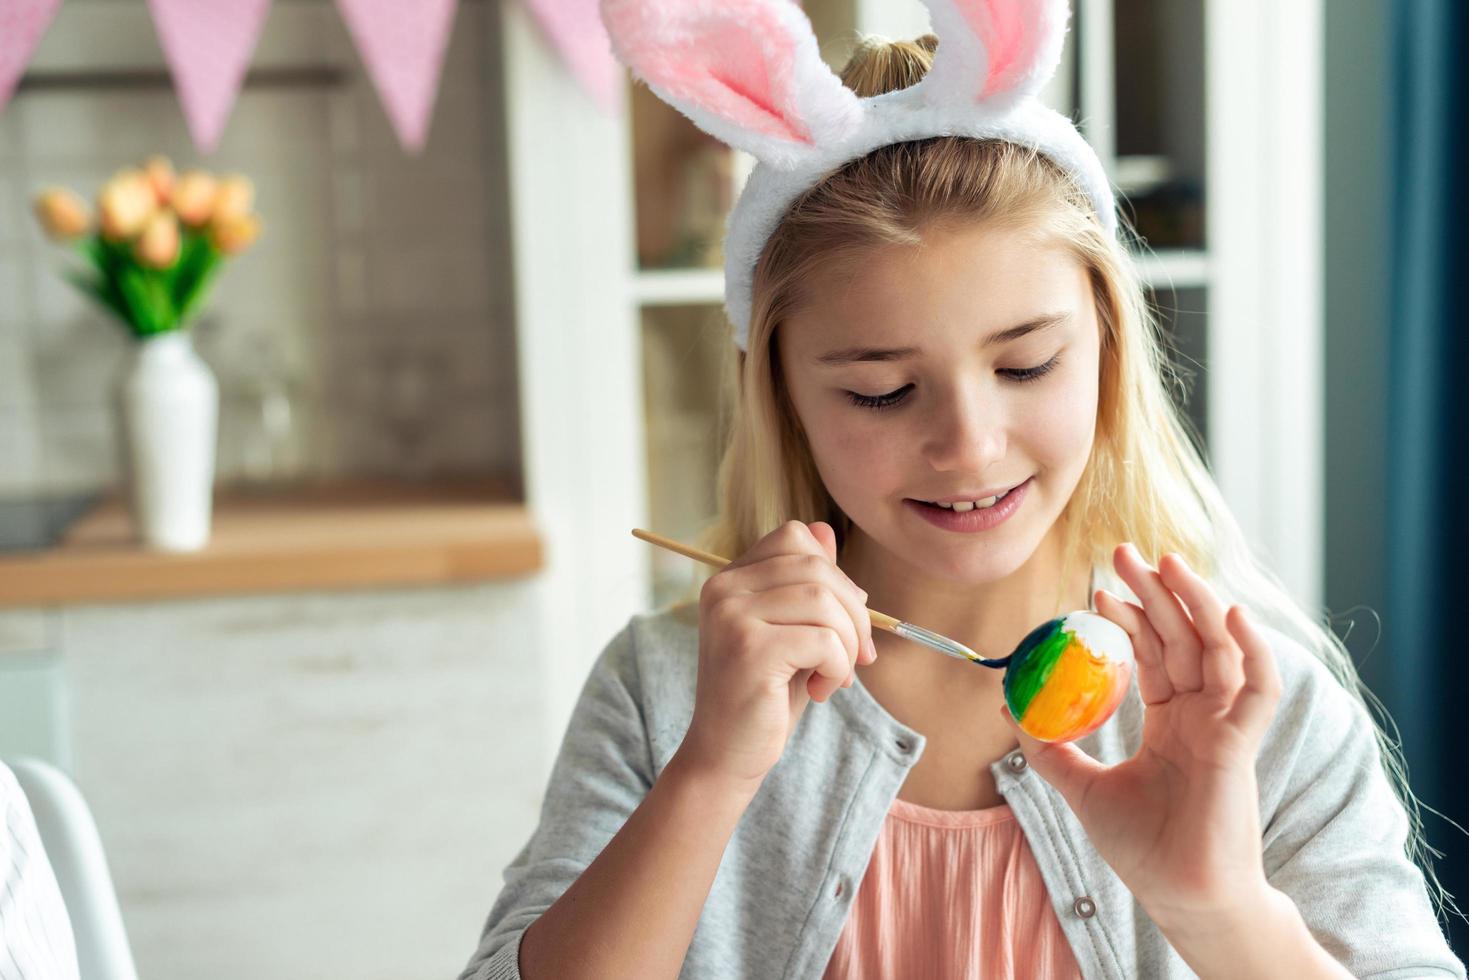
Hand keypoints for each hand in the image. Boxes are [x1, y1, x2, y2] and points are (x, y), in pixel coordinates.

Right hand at [678, 521, 876, 791]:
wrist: (728, 754)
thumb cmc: (766, 694)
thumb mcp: (792, 630)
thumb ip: (806, 583)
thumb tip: (824, 530)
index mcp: (729, 578)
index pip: (795, 538)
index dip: (834, 574)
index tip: (843, 622)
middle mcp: (723, 589)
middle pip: (817, 567)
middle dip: (853, 613)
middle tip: (856, 657)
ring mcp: (731, 617)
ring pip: (824, 601)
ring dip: (847, 644)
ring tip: (835, 676)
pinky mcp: (749, 650)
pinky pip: (823, 639)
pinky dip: (838, 667)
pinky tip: (822, 691)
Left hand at [1001, 543, 1282, 926]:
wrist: (1179, 893)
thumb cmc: (1142, 847)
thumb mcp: (1080, 787)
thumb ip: (1050, 747)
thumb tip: (1008, 708)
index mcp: (1171, 720)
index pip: (1152, 652)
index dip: (1129, 618)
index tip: (1096, 592)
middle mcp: (1200, 714)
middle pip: (1182, 636)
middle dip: (1156, 591)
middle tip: (1123, 554)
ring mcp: (1224, 725)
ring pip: (1218, 647)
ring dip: (1196, 601)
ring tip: (1168, 563)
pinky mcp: (1241, 742)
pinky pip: (1257, 687)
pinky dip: (1251, 648)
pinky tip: (1231, 613)